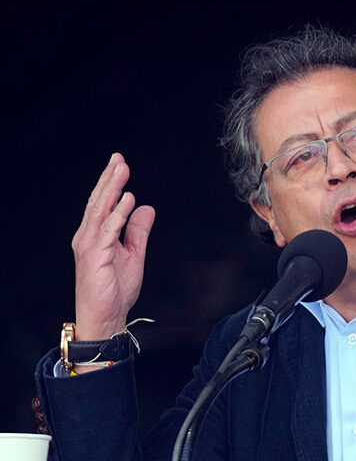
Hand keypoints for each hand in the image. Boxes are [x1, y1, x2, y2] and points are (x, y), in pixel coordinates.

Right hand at [71, 153, 155, 343]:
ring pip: (100, 211)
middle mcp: (88, 237)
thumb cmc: (115, 289)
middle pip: (99, 202)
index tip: (119, 163)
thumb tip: (146, 207)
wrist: (106, 317)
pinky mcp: (95, 258)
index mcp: (95, 235)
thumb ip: (138, 231)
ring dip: (112, 189)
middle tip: (119, 159)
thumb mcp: (133, 254)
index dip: (110, 182)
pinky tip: (127, 200)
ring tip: (122, 170)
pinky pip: (108, 231)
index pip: (102, 203)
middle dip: (109, 178)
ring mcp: (90, 246)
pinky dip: (117, 214)